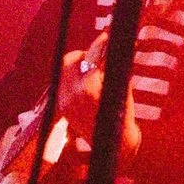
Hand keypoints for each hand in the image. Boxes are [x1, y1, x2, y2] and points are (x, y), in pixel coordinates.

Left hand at [58, 48, 138, 164]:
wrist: (112, 146)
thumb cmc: (121, 117)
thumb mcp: (121, 89)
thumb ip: (116, 67)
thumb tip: (120, 47)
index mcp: (88, 90)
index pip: (90, 57)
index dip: (99, 44)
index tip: (106, 36)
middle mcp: (72, 95)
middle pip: (70, 60)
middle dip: (84, 54)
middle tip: (97, 55)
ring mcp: (64, 102)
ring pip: (64, 71)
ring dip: (77, 65)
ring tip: (93, 69)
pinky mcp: (61, 107)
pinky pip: (64, 83)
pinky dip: (73, 77)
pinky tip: (86, 81)